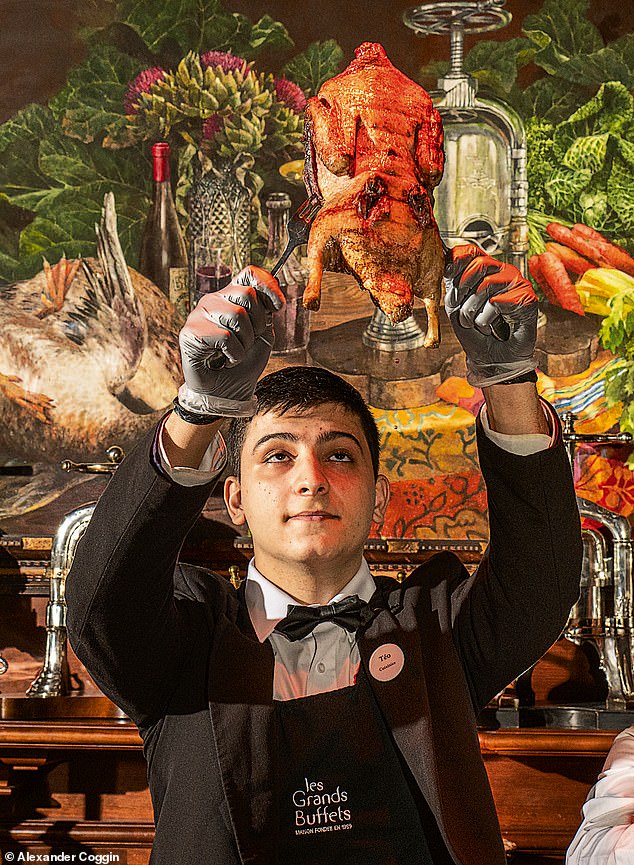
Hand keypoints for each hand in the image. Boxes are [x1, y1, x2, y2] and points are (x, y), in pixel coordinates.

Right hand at [178, 266, 284, 416]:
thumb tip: (271, 301)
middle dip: (259, 322)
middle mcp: (213, 301)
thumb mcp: (263, 338)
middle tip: (249, 342)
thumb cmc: (242, 364)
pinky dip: (234, 354)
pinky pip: (225, 336)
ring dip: (245, 342)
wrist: (225, 393)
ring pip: (236, 314)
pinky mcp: (189, 333)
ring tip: (236, 353)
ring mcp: (198, 315)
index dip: (268, 284)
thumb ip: (267, 316)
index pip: (249, 273)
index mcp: (231, 297)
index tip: (279, 306)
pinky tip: (224, 360)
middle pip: (247, 294)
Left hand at [444, 244, 537, 387]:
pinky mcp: (527, 298)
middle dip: (462, 291)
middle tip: (463, 312)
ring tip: (478, 324)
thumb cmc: (474, 332)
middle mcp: (502, 272)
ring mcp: (517, 283)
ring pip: (486, 284)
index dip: (457, 260)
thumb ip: (452, 284)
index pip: (471, 251)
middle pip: (478, 264)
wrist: (490, 358)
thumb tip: (445, 262)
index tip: (448, 275)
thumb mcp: (455, 306)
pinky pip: (497, 302)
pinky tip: (493, 328)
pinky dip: (487, 320)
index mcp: (485, 270)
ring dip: (473, 311)